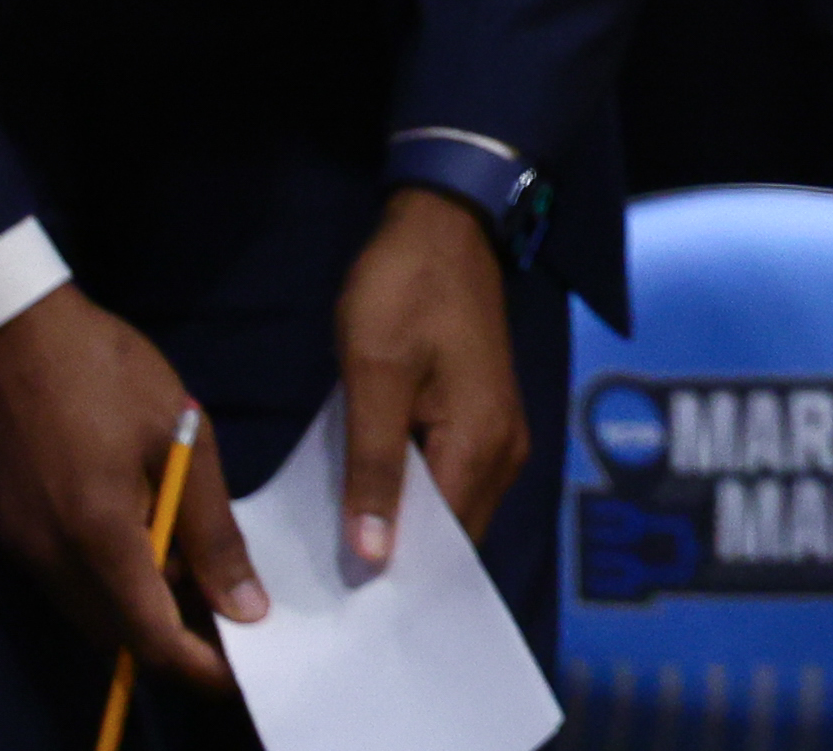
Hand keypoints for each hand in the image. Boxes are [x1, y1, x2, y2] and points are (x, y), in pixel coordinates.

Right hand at [0, 284, 251, 694]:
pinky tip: (149, 548)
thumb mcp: (180, 435)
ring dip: (143, 615)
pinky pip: (71, 591)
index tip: (241, 671)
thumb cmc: (107, 370)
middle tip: (231, 619)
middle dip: (176, 644)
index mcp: (99, 536)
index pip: (152, 638)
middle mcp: (52, 561)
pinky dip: (113, 589)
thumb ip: (210, 528)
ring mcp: (25, 553)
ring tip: (198, 577)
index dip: (199, 667)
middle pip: (119, 640)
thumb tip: (244, 606)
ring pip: (92, 619)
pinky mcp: (13, 537)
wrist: (11, 333)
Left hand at [334, 187, 530, 576]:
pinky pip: (447, 477)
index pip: (446, 545)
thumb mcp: (374, 373)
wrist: (442, 222)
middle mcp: (503, 450)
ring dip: (402, 528)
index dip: (397, 579)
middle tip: (329, 590)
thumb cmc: (403, 289)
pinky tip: (363, 500)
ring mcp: (497, 433)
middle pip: (452, 534)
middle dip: (398, 562)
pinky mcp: (481, 416)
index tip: (342, 609)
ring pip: (450, 507)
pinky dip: (411, 495)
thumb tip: (372, 555)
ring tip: (338, 554)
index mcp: (480, 444)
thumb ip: (373, 466)